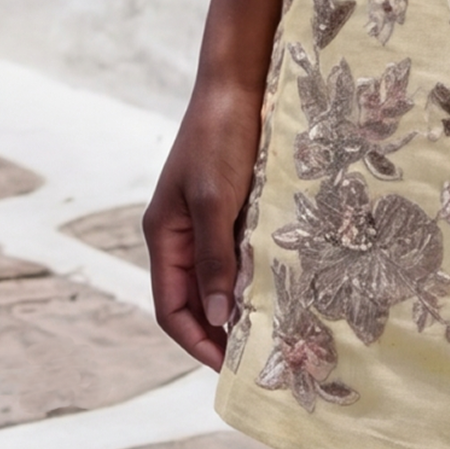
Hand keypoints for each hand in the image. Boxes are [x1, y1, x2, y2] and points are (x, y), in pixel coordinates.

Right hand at [144, 73, 266, 370]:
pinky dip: (257, 277)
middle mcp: (183, 234)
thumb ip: (214, 258)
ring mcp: (208, 222)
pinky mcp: (235, 209)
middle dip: (221, 332)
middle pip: (195, 300)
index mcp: (165, 235)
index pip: (171, 308)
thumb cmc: (221, 137)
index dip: (196, 342)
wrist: (240, 82)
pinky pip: (241, 256)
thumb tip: (216, 317)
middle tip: (260, 358)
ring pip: (221, 280)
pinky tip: (285, 290)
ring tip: (276, 333)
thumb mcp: (215, 199)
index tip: (230, 366)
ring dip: (242, 307)